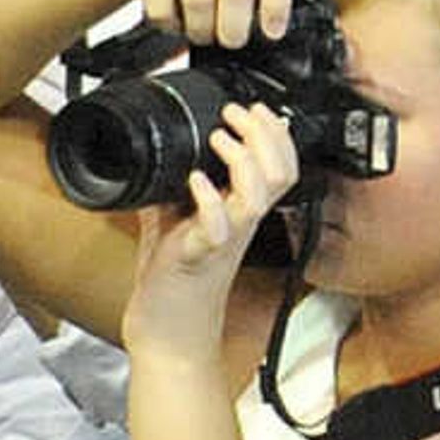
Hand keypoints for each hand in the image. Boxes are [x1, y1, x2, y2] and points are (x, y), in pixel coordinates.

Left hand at [122, 99, 294, 363]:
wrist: (166, 331)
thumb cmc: (173, 281)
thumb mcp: (171, 221)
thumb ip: (172, 190)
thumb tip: (159, 158)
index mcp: (240, 213)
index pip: (280, 167)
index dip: (276, 133)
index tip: (254, 108)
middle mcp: (240, 225)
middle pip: (280, 174)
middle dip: (264, 135)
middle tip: (238, 113)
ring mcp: (223, 241)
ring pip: (258, 195)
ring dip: (242, 160)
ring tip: (219, 139)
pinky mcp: (197, 257)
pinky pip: (216, 228)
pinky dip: (208, 199)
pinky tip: (193, 181)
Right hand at [131, 0, 303, 46]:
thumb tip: (325, 23)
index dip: (276, 6)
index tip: (272, 32)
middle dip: (234, 30)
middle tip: (232, 38)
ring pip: (198, 3)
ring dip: (202, 31)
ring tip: (205, 30)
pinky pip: (161, 7)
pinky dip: (170, 24)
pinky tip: (178, 17)